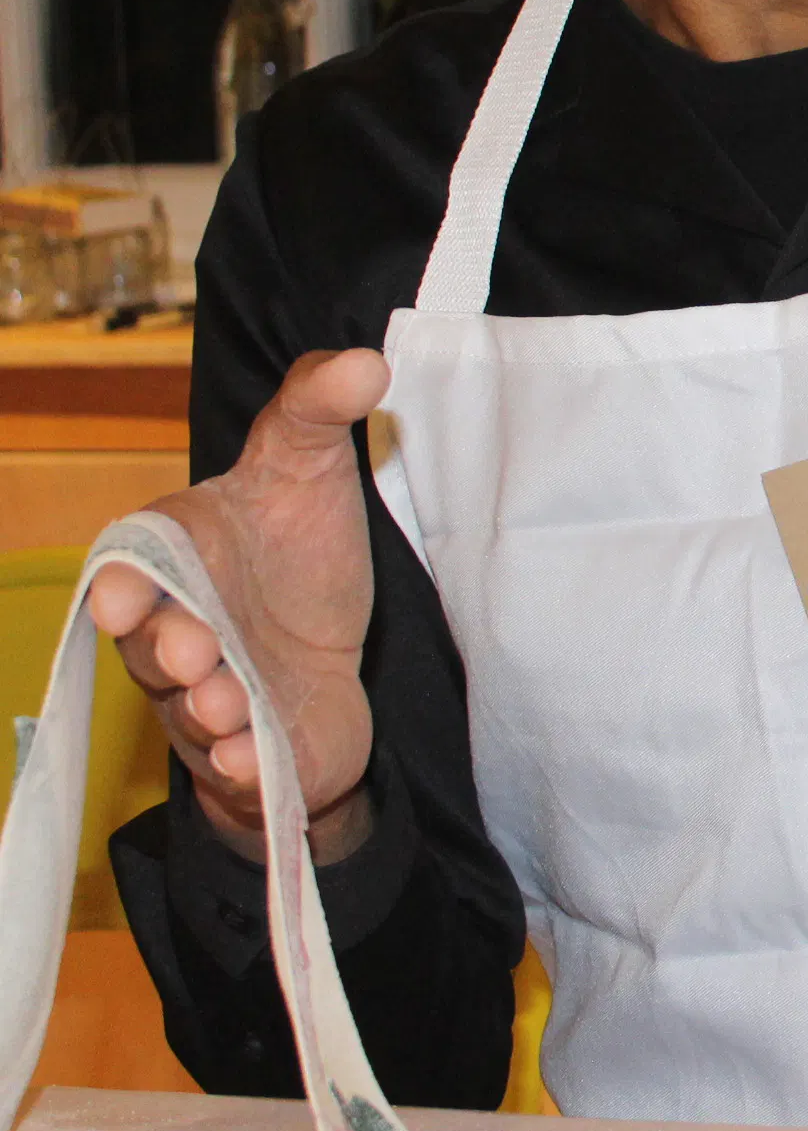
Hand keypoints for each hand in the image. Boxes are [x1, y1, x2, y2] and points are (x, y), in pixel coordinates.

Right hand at [83, 347, 386, 861]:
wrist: (330, 658)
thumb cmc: (298, 557)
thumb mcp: (311, 469)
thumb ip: (317, 407)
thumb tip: (364, 360)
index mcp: (177, 559)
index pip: (133, 567)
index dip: (124, 584)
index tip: (122, 596)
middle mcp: (177, 632)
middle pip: (154, 644)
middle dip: (170, 648)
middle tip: (198, 650)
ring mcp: (207, 699)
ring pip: (191, 710)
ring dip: (208, 710)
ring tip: (231, 706)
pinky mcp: (251, 754)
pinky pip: (235, 770)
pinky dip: (244, 768)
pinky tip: (256, 761)